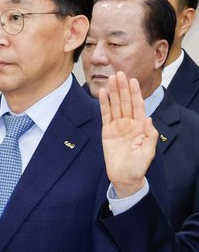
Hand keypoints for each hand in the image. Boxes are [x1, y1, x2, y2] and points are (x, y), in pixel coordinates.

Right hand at [97, 71, 156, 197]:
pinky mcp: (106, 132)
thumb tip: (148, 119)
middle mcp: (129, 123)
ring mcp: (117, 127)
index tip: (133, 80)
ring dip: (113, 92)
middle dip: (123, 88)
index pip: (138, 106)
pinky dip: (103, 105)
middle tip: (119, 74)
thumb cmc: (138, 166)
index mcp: (141, 126)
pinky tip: (102, 94)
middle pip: (125, 102)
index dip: (135, 93)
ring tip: (110, 79)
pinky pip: (105, 115)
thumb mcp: (149, 152)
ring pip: (115, 106)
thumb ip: (150, 135)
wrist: (124, 177)